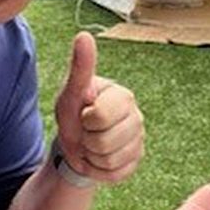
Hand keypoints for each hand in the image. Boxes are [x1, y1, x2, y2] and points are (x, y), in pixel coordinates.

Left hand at [53, 32, 143, 183]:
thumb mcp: (71, 93)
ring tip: (91, 145)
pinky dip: (100, 171)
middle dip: (87, 141)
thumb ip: (80, 67)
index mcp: (123, 96)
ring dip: (92, 157)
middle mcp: (137, 117)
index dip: (84, 121)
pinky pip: (116, 174)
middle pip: (104, 142)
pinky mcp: (136, 162)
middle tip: (86, 132)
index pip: (99, 117)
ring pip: (111, 160)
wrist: (75, 144)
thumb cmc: (73, 113)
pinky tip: (98, 158)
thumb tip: (83, 35)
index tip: (84, 114)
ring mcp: (139, 141)